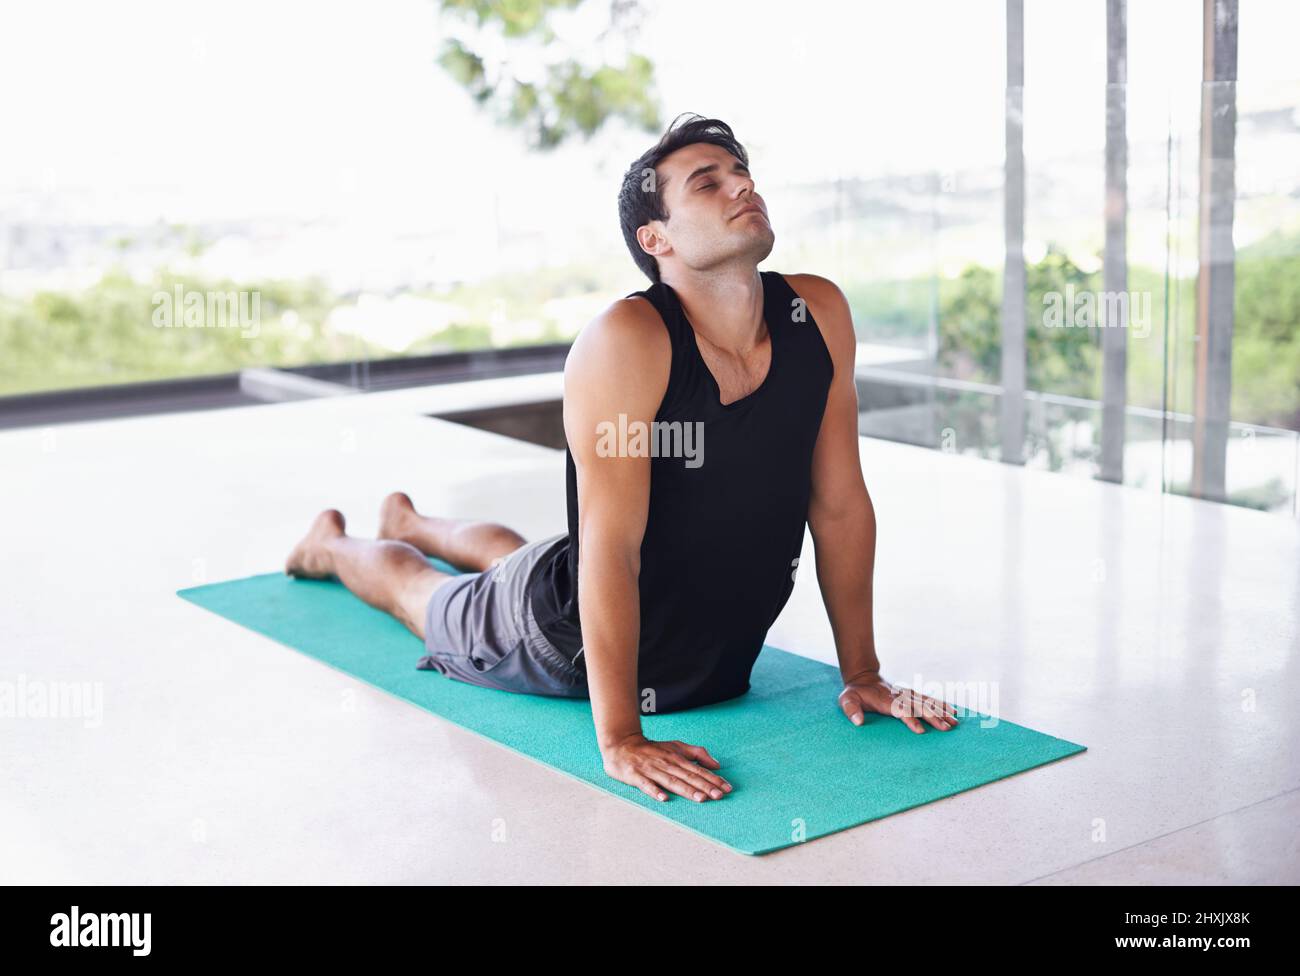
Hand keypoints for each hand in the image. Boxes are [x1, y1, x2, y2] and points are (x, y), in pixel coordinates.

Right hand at [601, 733, 732, 801]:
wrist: (621, 744)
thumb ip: (696, 753)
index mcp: (676, 757)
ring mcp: (651, 770)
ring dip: (687, 790)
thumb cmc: (651, 748)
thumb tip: (716, 764)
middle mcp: (666, 763)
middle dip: (705, 786)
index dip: (713, 779)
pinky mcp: (637, 776)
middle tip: (719, 796)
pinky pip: (647, 785)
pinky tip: (664, 799)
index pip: (698, 770)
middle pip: (688, 776)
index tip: (727, 788)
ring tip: (701, 798)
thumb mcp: (675, 746)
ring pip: (672, 781)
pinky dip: (655, 791)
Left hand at [838, 671, 958, 733]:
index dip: (910, 719)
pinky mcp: (911, 695)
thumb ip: (851, 710)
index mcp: (885, 701)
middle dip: (933, 717)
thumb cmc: (854, 693)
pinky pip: (928, 700)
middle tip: (946, 728)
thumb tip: (858, 721)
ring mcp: (907, 695)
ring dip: (941, 712)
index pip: (900, 710)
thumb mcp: (846, 700)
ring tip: (955, 722)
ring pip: (927, 703)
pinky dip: (941, 705)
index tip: (920, 730)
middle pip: (918, 707)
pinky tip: (953, 711)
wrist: (863, 678)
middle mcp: (899, 697)